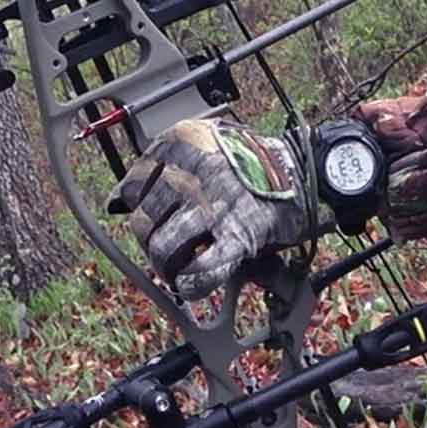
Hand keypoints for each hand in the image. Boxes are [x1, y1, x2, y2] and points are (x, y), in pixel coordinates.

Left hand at [111, 119, 313, 298]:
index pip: (132, 187)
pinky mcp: (238, 235)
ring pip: (162, 248)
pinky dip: (192, 285)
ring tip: (176, 269)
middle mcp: (192, 171)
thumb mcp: (205, 143)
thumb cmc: (254, 161)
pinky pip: (200, 270)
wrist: (309, 169)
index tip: (153, 219)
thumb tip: (118, 202)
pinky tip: (191, 285)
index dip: (139, 210)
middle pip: (142, 222)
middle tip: (166, 248)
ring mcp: (214, 204)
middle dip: (150, 242)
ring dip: (166, 266)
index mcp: (182, 142)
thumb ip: (163, 165)